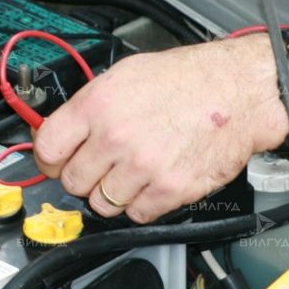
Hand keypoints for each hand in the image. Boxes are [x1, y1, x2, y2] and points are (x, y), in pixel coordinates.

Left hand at [33, 37, 288, 222]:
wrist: (239, 92)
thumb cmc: (190, 79)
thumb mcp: (127, 75)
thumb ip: (91, 105)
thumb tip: (65, 130)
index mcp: (99, 104)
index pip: (48, 149)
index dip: (51, 158)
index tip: (58, 161)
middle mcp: (117, 136)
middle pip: (72, 182)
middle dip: (84, 176)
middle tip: (101, 166)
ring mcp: (143, 166)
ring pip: (101, 203)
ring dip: (112, 193)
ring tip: (131, 172)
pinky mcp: (170, 189)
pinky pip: (135, 214)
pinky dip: (141, 204)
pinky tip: (152, 181)